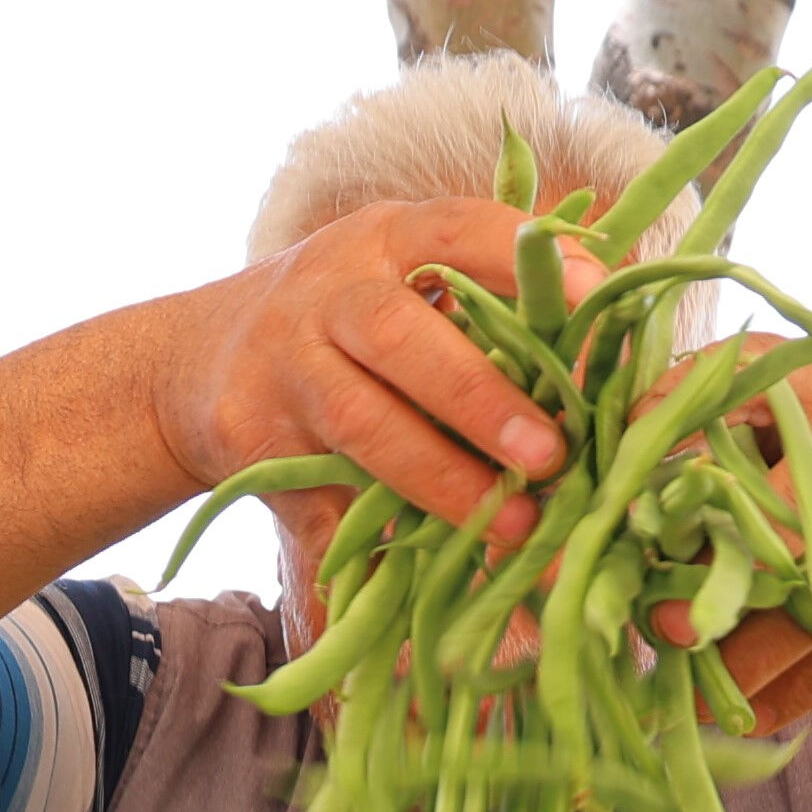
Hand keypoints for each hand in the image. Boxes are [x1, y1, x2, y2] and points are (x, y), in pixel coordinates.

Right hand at [152, 198, 580, 532]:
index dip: (523, 258)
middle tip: (549, 454)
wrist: (195, 365)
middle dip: (479, 397)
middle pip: (400, 336)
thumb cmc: (347, 324)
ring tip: (514, 525)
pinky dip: (373, 549)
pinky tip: (429, 582)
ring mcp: (287, 368)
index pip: (458, 229)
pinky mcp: (255, 444)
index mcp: (387, 239)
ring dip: (442, 479)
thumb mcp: (402, 283)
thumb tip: (617, 370)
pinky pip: (320, 503)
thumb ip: (489, 310)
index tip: (594, 294)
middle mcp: (330, 293)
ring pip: (363, 424)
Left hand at [672, 360, 811, 728]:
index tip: (647, 530)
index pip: (768, 436)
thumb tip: (626, 438)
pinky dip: (809, 685)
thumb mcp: (790, 387)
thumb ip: (710, 401)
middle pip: (808, 531)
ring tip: (696, 696)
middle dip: (734, 591)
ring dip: (763, 658)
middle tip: (668, 633)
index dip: (710, 485)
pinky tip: (755, 714)